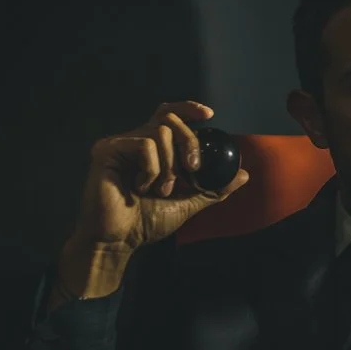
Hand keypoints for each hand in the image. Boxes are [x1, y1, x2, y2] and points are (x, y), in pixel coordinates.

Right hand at [57, 101, 248, 299]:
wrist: (119, 241)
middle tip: (192, 169)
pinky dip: (152, 169)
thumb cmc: (147, 222)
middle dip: (188, 142)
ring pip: (160, 132)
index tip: (209, 115)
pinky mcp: (107, 150)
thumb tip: (243, 174)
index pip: (169, 114)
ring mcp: (120, 144)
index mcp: (153, 148)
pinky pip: (144, 145)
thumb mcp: (189, 202)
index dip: (188, 108)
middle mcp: (135, 140)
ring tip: (161, 190)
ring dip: (169, 165)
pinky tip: (141, 187)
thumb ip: (214, 187)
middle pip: (170, 119)